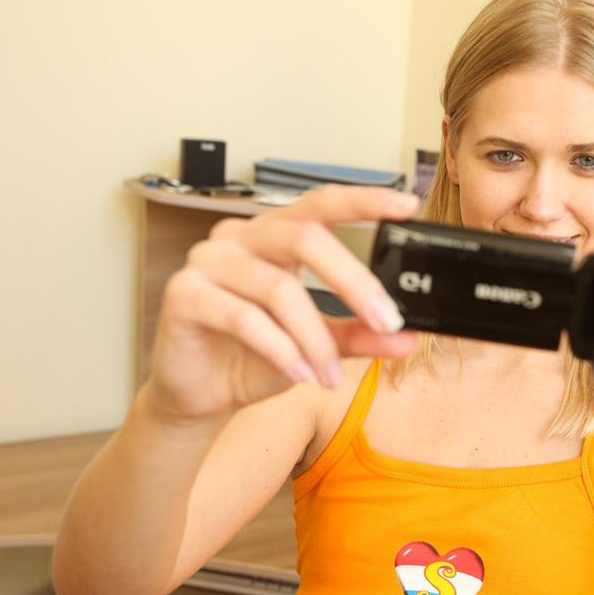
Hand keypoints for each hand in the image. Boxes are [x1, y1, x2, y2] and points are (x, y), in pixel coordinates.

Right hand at [145, 185, 420, 422]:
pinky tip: (299, 373)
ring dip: (315, 338)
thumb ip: (361, 335)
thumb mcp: (319, 346)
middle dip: (353, 281)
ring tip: (331, 374)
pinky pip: (243, 316)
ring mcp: (208, 261)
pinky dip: (280, 348)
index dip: (365, 200)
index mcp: (275, 235)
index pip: (322, 203)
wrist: (201, 394)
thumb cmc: (253, 357)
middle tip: (386, 320)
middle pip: (306, 237)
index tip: (408, 206)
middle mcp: (241, 237)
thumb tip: (409, 337)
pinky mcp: (184, 294)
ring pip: (278, 287)